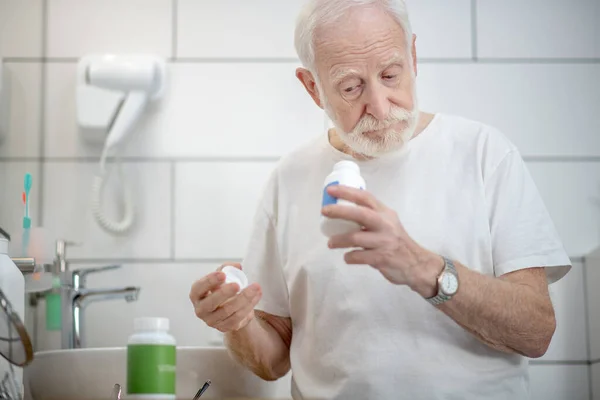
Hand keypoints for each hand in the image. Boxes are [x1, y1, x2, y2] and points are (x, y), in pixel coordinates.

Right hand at [189, 263, 261, 331]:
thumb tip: (238, 266)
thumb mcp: (222, 276)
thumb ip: (228, 268)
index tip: (223, 274)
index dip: (210, 281)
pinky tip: (256, 296)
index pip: (199, 288)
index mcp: (196, 294)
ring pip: (228, 311)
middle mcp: (201, 309)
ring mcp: (212, 320)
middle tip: (237, 285)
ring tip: (255, 287)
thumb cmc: (221, 289)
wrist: (230, 307)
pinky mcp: (225, 327)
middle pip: (211, 303)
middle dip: (225, 293)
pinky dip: (249, 305)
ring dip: (244, 298)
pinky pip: (238, 317)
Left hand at [321, 185, 442, 296]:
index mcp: (385, 213)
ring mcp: (384, 241)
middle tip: (324, 211)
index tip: (331, 190)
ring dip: (339, 240)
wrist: (416, 264)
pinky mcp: (382, 258)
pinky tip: (347, 257)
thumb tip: (343, 212)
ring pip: (356, 237)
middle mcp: (385, 224)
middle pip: (360, 214)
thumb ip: (371, 216)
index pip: (366, 197)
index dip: (347, 191)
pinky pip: (359, 256)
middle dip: (339, 211)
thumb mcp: (388, 223)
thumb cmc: (397, 242)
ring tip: (330, 243)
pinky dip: (349, 257)